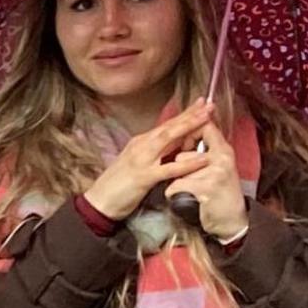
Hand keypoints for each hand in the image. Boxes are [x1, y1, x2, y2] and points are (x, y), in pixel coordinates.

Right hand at [77, 100, 214, 222]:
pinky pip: (169, 168)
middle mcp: (141, 146)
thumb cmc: (116, 186)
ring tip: (207, 119)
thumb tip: (172, 149)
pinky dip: (187, 163)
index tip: (201, 104)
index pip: (166, 125)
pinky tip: (202, 159)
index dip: (184, 114)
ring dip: (189, 127)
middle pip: (169, 126)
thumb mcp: (135, 164)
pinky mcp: (143, 177)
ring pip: (169, 139)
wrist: (97, 203)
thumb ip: (152, 154)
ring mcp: (142, 160)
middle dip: (190, 115)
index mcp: (140, 143)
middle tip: (209, 104)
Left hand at [161, 126, 248, 236]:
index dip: (188, 133)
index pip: (205, 127)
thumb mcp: (218, 167)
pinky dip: (174, 194)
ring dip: (178, 182)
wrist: (233, 220)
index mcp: (224, 151)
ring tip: (191, 190)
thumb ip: (206, 152)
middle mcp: (221, 158)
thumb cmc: (221, 194)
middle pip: (183, 154)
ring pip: (178, 171)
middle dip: (178, 168)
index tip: (181, 144)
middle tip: (188, 178)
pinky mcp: (206, 188)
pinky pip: (175, 186)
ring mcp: (214, 173)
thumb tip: (186, 135)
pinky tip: (184, 198)